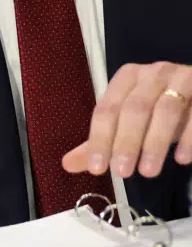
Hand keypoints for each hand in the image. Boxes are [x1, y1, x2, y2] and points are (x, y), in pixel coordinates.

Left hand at [63, 62, 191, 179]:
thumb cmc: (161, 109)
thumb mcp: (131, 122)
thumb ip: (103, 141)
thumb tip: (67, 164)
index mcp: (127, 78)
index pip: (107, 109)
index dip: (100, 139)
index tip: (97, 169)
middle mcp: (153, 73)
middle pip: (134, 108)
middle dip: (127, 142)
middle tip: (122, 173)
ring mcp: (182, 78)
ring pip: (166, 110)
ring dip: (156, 142)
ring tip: (148, 172)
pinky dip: (189, 137)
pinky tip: (182, 159)